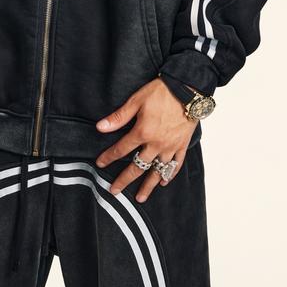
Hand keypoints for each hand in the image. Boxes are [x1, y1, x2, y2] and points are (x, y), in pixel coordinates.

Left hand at [95, 77, 198, 201]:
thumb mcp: (136, 100)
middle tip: (114, 191)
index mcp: (143, 132)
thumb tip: (100, 127)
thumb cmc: (160, 92)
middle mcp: (156, 144)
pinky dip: (169, 174)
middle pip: (138, 166)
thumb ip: (119, 117)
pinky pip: (176, 164)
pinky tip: (163, 182)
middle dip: (124, 180)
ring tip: (140, 198)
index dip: (109, 157)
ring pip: (157, 171)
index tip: (100, 164)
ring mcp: (170, 146)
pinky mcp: (182, 145)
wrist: (187, 89)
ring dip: (148, 185)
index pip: (121, 149)